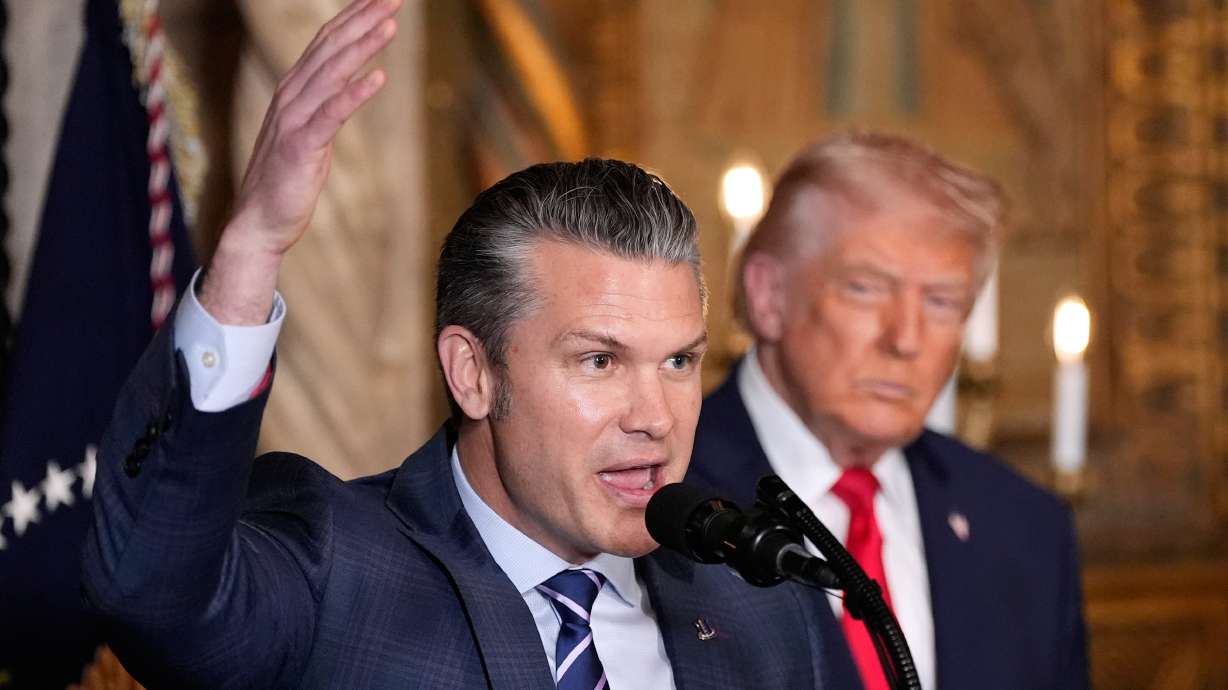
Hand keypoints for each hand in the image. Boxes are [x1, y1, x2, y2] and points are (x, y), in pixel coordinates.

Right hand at [201, 0, 400, 324]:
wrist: (258, 222)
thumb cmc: (286, 180)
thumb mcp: (308, 134)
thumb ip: (325, 107)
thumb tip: (349, 88)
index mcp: (293, 92)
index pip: (325, 44)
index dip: (353, 18)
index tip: (381, 0)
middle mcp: (290, 97)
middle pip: (330, 49)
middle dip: (363, 20)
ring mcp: (293, 120)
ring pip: (331, 74)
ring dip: (363, 47)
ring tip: (391, 25)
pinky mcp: (301, 147)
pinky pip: (331, 115)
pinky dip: (354, 94)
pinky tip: (378, 78)